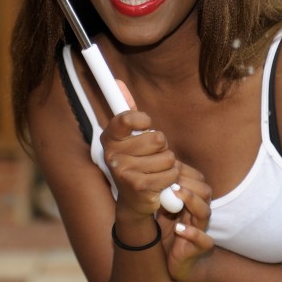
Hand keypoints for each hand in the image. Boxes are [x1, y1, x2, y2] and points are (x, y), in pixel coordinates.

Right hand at [100, 82, 179, 218]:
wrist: (135, 201)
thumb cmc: (137, 162)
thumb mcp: (131, 136)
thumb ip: (127, 110)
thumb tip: (118, 81)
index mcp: (109, 138)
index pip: (126, 118)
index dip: (142, 120)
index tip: (145, 124)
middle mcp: (112, 155)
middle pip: (157, 138)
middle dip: (162, 147)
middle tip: (152, 156)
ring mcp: (124, 172)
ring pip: (167, 157)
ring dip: (168, 164)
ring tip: (156, 170)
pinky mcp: (140, 187)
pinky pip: (171, 173)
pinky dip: (171, 178)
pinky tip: (160, 183)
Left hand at [161, 163, 213, 281]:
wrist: (171, 261)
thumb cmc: (167, 233)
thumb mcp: (161, 210)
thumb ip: (161, 194)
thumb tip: (152, 172)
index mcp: (192, 201)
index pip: (197, 181)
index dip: (185, 173)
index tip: (169, 167)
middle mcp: (199, 213)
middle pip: (204, 193)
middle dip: (188, 184)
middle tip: (172, 180)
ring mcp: (201, 230)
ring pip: (205, 212)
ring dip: (192, 201)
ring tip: (178, 195)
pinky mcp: (199, 247)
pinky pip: (204, 240)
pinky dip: (193, 233)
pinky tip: (180, 228)